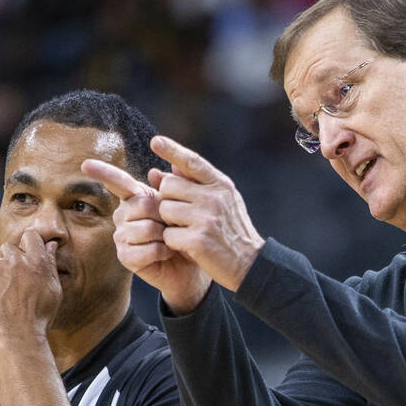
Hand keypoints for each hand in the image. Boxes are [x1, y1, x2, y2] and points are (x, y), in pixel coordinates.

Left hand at [0, 231, 60, 345]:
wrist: (17, 337)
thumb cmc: (39, 316)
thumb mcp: (53, 290)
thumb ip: (50, 263)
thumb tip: (50, 244)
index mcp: (36, 260)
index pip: (31, 236)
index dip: (28, 245)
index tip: (27, 257)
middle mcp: (14, 260)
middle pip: (8, 248)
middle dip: (10, 261)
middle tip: (14, 283)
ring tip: (3, 296)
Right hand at [80, 158, 210, 313]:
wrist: (189, 262)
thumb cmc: (183, 231)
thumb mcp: (181, 205)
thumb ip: (171, 186)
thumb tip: (154, 172)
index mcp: (133, 198)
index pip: (117, 182)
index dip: (103, 172)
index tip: (85, 164)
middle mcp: (122, 215)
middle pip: (142, 205)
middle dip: (164, 216)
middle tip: (170, 226)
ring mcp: (121, 236)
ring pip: (147, 229)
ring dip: (165, 236)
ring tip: (168, 240)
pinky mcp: (125, 257)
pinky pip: (148, 250)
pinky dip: (163, 252)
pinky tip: (165, 253)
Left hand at [149, 135, 264, 292]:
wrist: (249, 263)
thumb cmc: (230, 230)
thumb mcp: (221, 201)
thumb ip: (194, 184)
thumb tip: (161, 171)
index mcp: (220, 185)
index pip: (192, 162)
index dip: (172, 150)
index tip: (155, 141)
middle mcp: (214, 198)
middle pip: (169, 186)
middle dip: (168, 199)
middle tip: (182, 215)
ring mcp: (206, 218)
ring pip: (165, 210)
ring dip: (169, 222)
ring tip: (187, 230)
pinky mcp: (197, 240)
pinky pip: (168, 234)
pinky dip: (173, 242)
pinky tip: (188, 246)